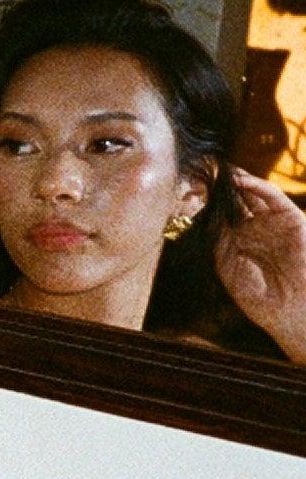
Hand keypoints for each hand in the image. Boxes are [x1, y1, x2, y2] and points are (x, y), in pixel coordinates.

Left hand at [215, 171, 305, 362]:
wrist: (292, 309)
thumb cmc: (260, 297)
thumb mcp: (228, 267)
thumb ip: (218, 240)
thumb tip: (204, 215)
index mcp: (239, 242)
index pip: (221, 215)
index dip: (206, 202)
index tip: (186, 188)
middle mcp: (256, 228)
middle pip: (235, 200)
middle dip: (219, 187)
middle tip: (200, 170)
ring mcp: (273, 222)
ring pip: (253, 194)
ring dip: (236, 179)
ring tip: (217, 168)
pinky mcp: (290, 217)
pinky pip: (272, 196)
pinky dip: (256, 185)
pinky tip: (238, 179)